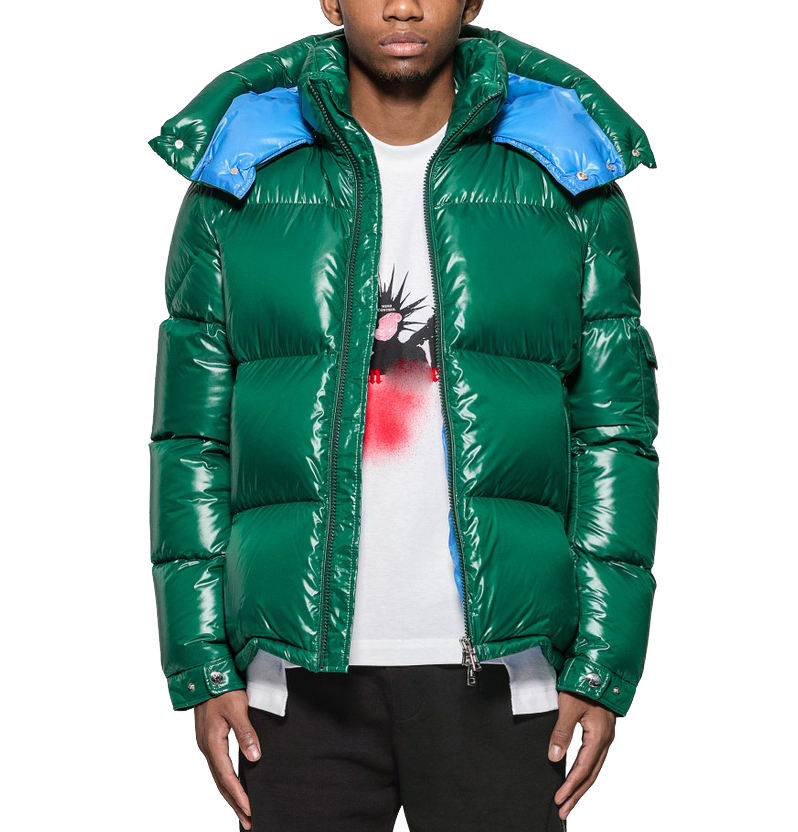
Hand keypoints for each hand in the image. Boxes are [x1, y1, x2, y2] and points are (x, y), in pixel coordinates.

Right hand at [194, 690, 260, 829]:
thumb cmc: (222, 689)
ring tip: (243, 809)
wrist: (205, 674)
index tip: (250, 810)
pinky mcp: (209, 739)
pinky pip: (217, 766)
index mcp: (212, 743)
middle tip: (248, 820)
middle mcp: (207, 747)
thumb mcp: (237, 709)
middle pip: (220, 783)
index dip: (239, 795)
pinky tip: (234, 784)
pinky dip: (226, 780)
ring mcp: (207, 744)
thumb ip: (246, 732)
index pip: (226, 777)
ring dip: (230, 794)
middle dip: (234, 803)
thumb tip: (254, 757)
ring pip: (218, 776)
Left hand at [548, 691, 615, 819]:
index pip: (583, 769)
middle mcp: (606, 739)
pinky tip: (579, 777)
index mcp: (599, 736)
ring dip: (581, 786)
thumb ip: (562, 732)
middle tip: (564, 811)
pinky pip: (595, 759)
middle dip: (577, 794)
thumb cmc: (584, 684)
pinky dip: (586, 772)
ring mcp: (606, 736)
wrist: (600, 669)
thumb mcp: (569, 706)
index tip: (559, 800)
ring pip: (594, 768)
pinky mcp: (602, 732)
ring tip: (569, 800)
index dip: (570, 786)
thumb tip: (554, 757)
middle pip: (591, 775)